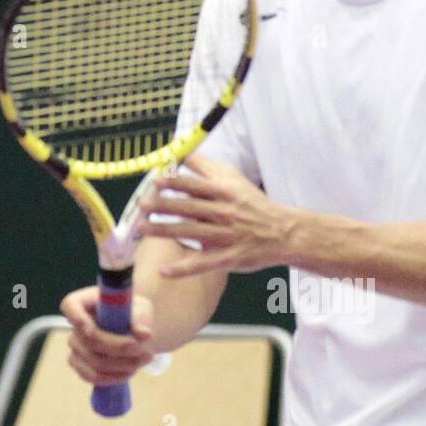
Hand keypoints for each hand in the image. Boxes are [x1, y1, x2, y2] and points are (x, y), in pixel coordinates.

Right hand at [61, 286, 157, 385]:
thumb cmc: (133, 314)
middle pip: (90, 341)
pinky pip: (93, 377)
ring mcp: (76, 348)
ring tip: (145, 359)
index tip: (91, 329)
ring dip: (123, 365)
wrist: (133, 332)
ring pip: (95, 363)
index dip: (77, 318)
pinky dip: (115, 377)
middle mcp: (76, 326)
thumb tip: (144, 334)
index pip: (70, 305)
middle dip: (120, 348)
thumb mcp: (141, 309)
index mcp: (84, 303)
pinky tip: (131, 371)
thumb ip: (141, 319)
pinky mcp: (80, 366)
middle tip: (146, 350)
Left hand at [139, 153, 296, 277]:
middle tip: (141, 205)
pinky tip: (163, 271)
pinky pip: (202, 264)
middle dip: (163, 205)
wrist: (283, 232)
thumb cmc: (253, 204)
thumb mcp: (234, 179)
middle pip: (189, 207)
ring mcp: (226, 236)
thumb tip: (180, 153)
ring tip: (141, 229)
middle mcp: (225, 212)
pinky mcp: (228, 258)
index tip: (155, 181)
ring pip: (191, 232)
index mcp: (225, 192)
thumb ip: (206, 166)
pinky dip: (183, 269)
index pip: (195, 185)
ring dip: (164, 231)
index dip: (174, 182)